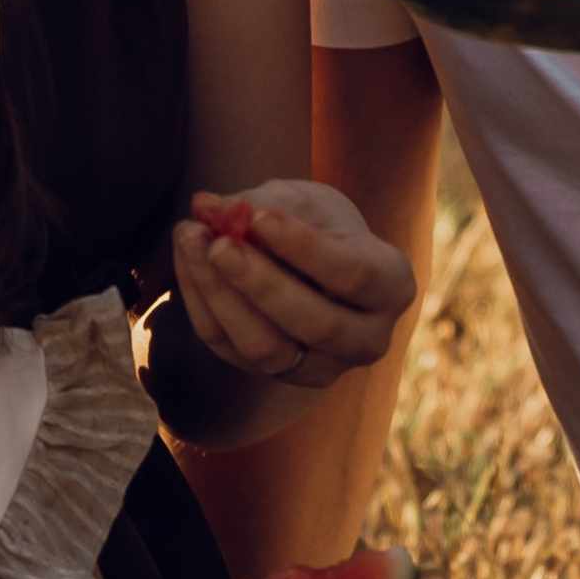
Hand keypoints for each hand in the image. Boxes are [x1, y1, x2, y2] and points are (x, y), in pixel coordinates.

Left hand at [170, 180, 415, 391]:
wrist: (315, 264)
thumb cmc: (318, 224)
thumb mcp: (302, 202)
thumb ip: (258, 203)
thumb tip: (205, 205)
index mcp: (392, 286)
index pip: (354, 275)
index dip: (304, 248)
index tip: (259, 216)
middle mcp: (368, 339)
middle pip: (315, 324)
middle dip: (259, 281)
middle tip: (217, 240)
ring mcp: (322, 368)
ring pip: (268, 349)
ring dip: (221, 295)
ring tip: (191, 238)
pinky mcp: (274, 376)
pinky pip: (230, 348)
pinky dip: (202, 302)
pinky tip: (187, 258)